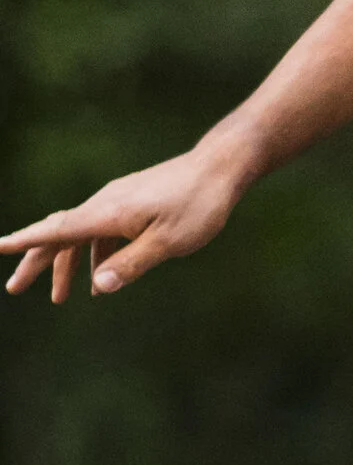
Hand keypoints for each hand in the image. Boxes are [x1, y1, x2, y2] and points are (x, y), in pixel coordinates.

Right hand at [3, 149, 245, 302]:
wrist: (220, 167)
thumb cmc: (199, 204)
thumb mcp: (169, 242)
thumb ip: (132, 264)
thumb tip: (98, 286)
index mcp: (109, 213)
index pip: (58, 230)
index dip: (26, 242)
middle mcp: (105, 204)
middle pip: (60, 233)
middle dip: (36, 261)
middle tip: (15, 288)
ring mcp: (118, 201)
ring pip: (80, 234)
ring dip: (67, 264)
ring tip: (60, 297)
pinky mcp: (131, 202)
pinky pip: (101, 231)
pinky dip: (95, 254)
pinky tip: (101, 277)